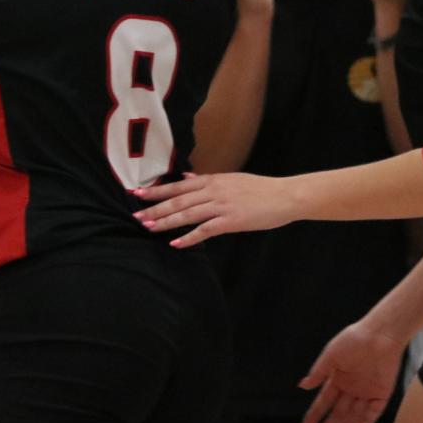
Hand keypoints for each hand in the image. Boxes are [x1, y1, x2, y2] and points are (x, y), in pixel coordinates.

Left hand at [136, 171, 298, 246]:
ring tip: (149, 228)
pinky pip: (205, 229)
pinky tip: (176, 244)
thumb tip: (187, 178)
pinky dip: (189, 237)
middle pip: (178, 200)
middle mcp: (215, 190)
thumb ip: (209, 180)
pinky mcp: (231, 220)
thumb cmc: (262, 189)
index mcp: (215, 180)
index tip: (137, 194)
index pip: (179, 185)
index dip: (157, 190)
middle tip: (137, 216)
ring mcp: (222, 205)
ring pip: (188, 214)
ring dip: (166, 222)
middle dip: (155, 208)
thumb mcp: (233, 179)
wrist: (286, 195)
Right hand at [300, 319, 403, 422]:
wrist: (380, 333)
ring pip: (354, 416)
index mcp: (339, 379)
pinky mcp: (382, 393)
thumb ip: (318, 372)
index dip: (315, 416)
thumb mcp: (331, 355)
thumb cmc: (355, 339)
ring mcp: (367, 392)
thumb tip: (302, 386)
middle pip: (338, 414)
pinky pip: (373, 412)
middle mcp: (352, 388)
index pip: (324, 402)